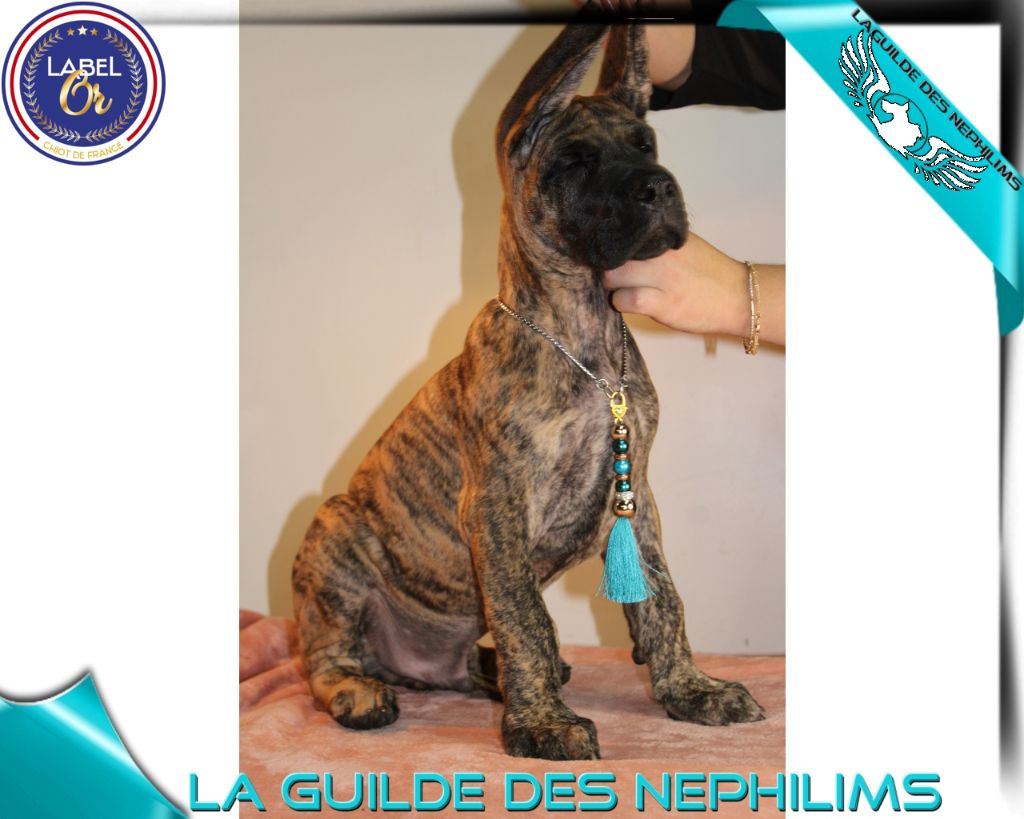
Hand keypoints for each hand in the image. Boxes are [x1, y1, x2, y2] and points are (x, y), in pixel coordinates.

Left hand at [603, 233, 784, 345]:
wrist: (739, 296)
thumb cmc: (709, 273)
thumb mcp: (684, 245)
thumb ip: (657, 240)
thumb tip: (623, 241)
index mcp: (666, 233)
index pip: (624, 231)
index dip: (612, 245)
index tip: (609, 253)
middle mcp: (662, 251)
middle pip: (612, 254)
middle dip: (609, 268)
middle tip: (618, 278)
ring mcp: (662, 277)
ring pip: (613, 276)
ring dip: (613, 287)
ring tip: (626, 291)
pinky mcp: (663, 303)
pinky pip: (624, 300)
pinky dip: (621, 303)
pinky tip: (632, 304)